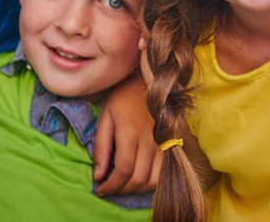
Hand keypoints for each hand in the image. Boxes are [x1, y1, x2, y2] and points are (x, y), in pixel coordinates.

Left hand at [93, 73, 160, 194]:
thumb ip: (101, 147)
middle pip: (139, 178)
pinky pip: (164, 171)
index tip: (101, 189)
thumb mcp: (105, 118)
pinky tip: (139, 177)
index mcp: (131, 132)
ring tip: (123, 184)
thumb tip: (98, 175)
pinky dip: (151, 181)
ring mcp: (163, 142)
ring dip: (136, 188)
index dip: (111, 185)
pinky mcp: (171, 142)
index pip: (124, 169)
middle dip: (121, 189)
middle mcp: (150, 139)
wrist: (148, 80)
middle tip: (110, 188)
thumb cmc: (122, 98)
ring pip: (153, 179)